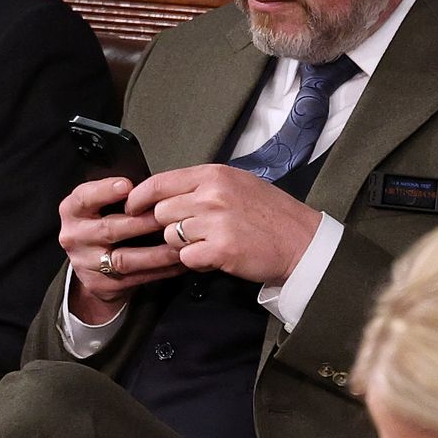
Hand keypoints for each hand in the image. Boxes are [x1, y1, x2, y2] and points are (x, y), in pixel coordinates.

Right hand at [60, 176, 185, 321]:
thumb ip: (123, 197)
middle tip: (170, 217)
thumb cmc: (107, 224)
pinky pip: (136, 277)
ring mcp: (86, 262)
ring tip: (180, 244)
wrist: (93, 266)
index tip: (127, 185)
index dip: (105, 191)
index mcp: (74, 211)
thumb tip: (156, 186)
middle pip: (110, 228)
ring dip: (157, 252)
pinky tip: (179, 262)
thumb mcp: (104, 205)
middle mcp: (75, 236)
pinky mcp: (100, 283)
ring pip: (125, 258)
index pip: (83, 198)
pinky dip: (162, 270)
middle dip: (143, 222)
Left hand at [126, 165, 322, 284]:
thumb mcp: (240, 184)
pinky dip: (198, 262)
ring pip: (171, 237)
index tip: (134, 208)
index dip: (139, 198)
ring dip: (185, 245)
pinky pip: (187, 258)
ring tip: (211, 244)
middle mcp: (212, 195)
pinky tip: (217, 256)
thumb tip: (165, 194)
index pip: (159, 183)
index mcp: (215, 175)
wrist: (303, 242)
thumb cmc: (273, 215)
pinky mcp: (220, 249)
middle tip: (194, 233)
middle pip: (161, 213)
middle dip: (171, 226)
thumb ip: (203, 186)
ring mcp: (216, 222)